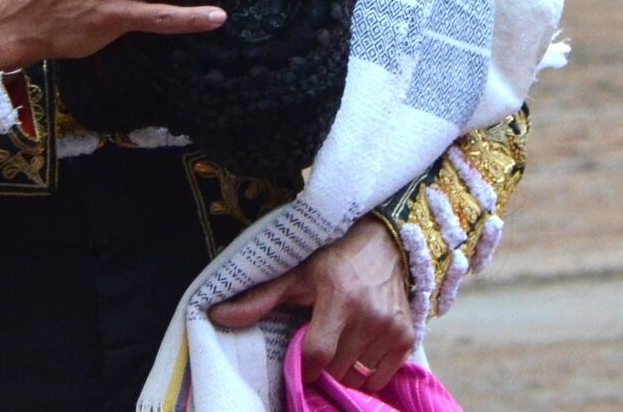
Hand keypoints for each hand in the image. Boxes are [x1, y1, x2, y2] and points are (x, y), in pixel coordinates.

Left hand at [208, 218, 413, 392]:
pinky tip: (357, 355)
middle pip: (338, 370)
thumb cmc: (333, 260)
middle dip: (323, 369)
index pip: (318, 354)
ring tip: (337, 350)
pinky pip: (381, 378)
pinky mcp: (407, 337)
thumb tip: (215, 315)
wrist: (385, 244)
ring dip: (345, 372)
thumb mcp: (295, 274)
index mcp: (338, 299)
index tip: (299, 364)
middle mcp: (369, 316)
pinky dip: (367, 375)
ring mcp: (391, 329)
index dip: (304, 367)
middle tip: (316, 354)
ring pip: (359, 378)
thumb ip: (259, 299)